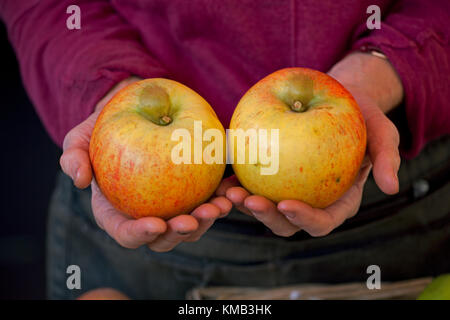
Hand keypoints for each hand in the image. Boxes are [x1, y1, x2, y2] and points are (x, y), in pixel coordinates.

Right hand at [60, 76, 231, 250]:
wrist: (135, 114)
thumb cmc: (102, 131)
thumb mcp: (79, 138)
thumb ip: (73, 157)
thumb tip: (81, 180)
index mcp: (117, 213)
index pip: (127, 234)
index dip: (140, 235)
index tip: (155, 223)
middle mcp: (146, 214)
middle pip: (165, 238)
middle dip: (181, 233)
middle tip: (193, 219)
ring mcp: (172, 205)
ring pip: (193, 224)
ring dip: (208, 219)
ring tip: (220, 205)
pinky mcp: (193, 190)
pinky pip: (209, 199)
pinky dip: (221, 197)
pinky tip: (231, 188)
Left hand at [223, 52, 403, 236]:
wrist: (340, 98)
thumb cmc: (363, 116)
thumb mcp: (382, 131)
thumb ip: (387, 158)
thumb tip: (392, 188)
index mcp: (338, 201)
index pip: (322, 220)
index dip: (304, 219)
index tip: (286, 204)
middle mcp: (311, 201)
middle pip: (286, 223)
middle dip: (266, 217)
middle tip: (249, 200)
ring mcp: (288, 189)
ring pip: (263, 207)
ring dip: (244, 204)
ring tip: (227, 190)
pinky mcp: (270, 174)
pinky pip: (251, 182)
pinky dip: (236, 181)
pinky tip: (221, 174)